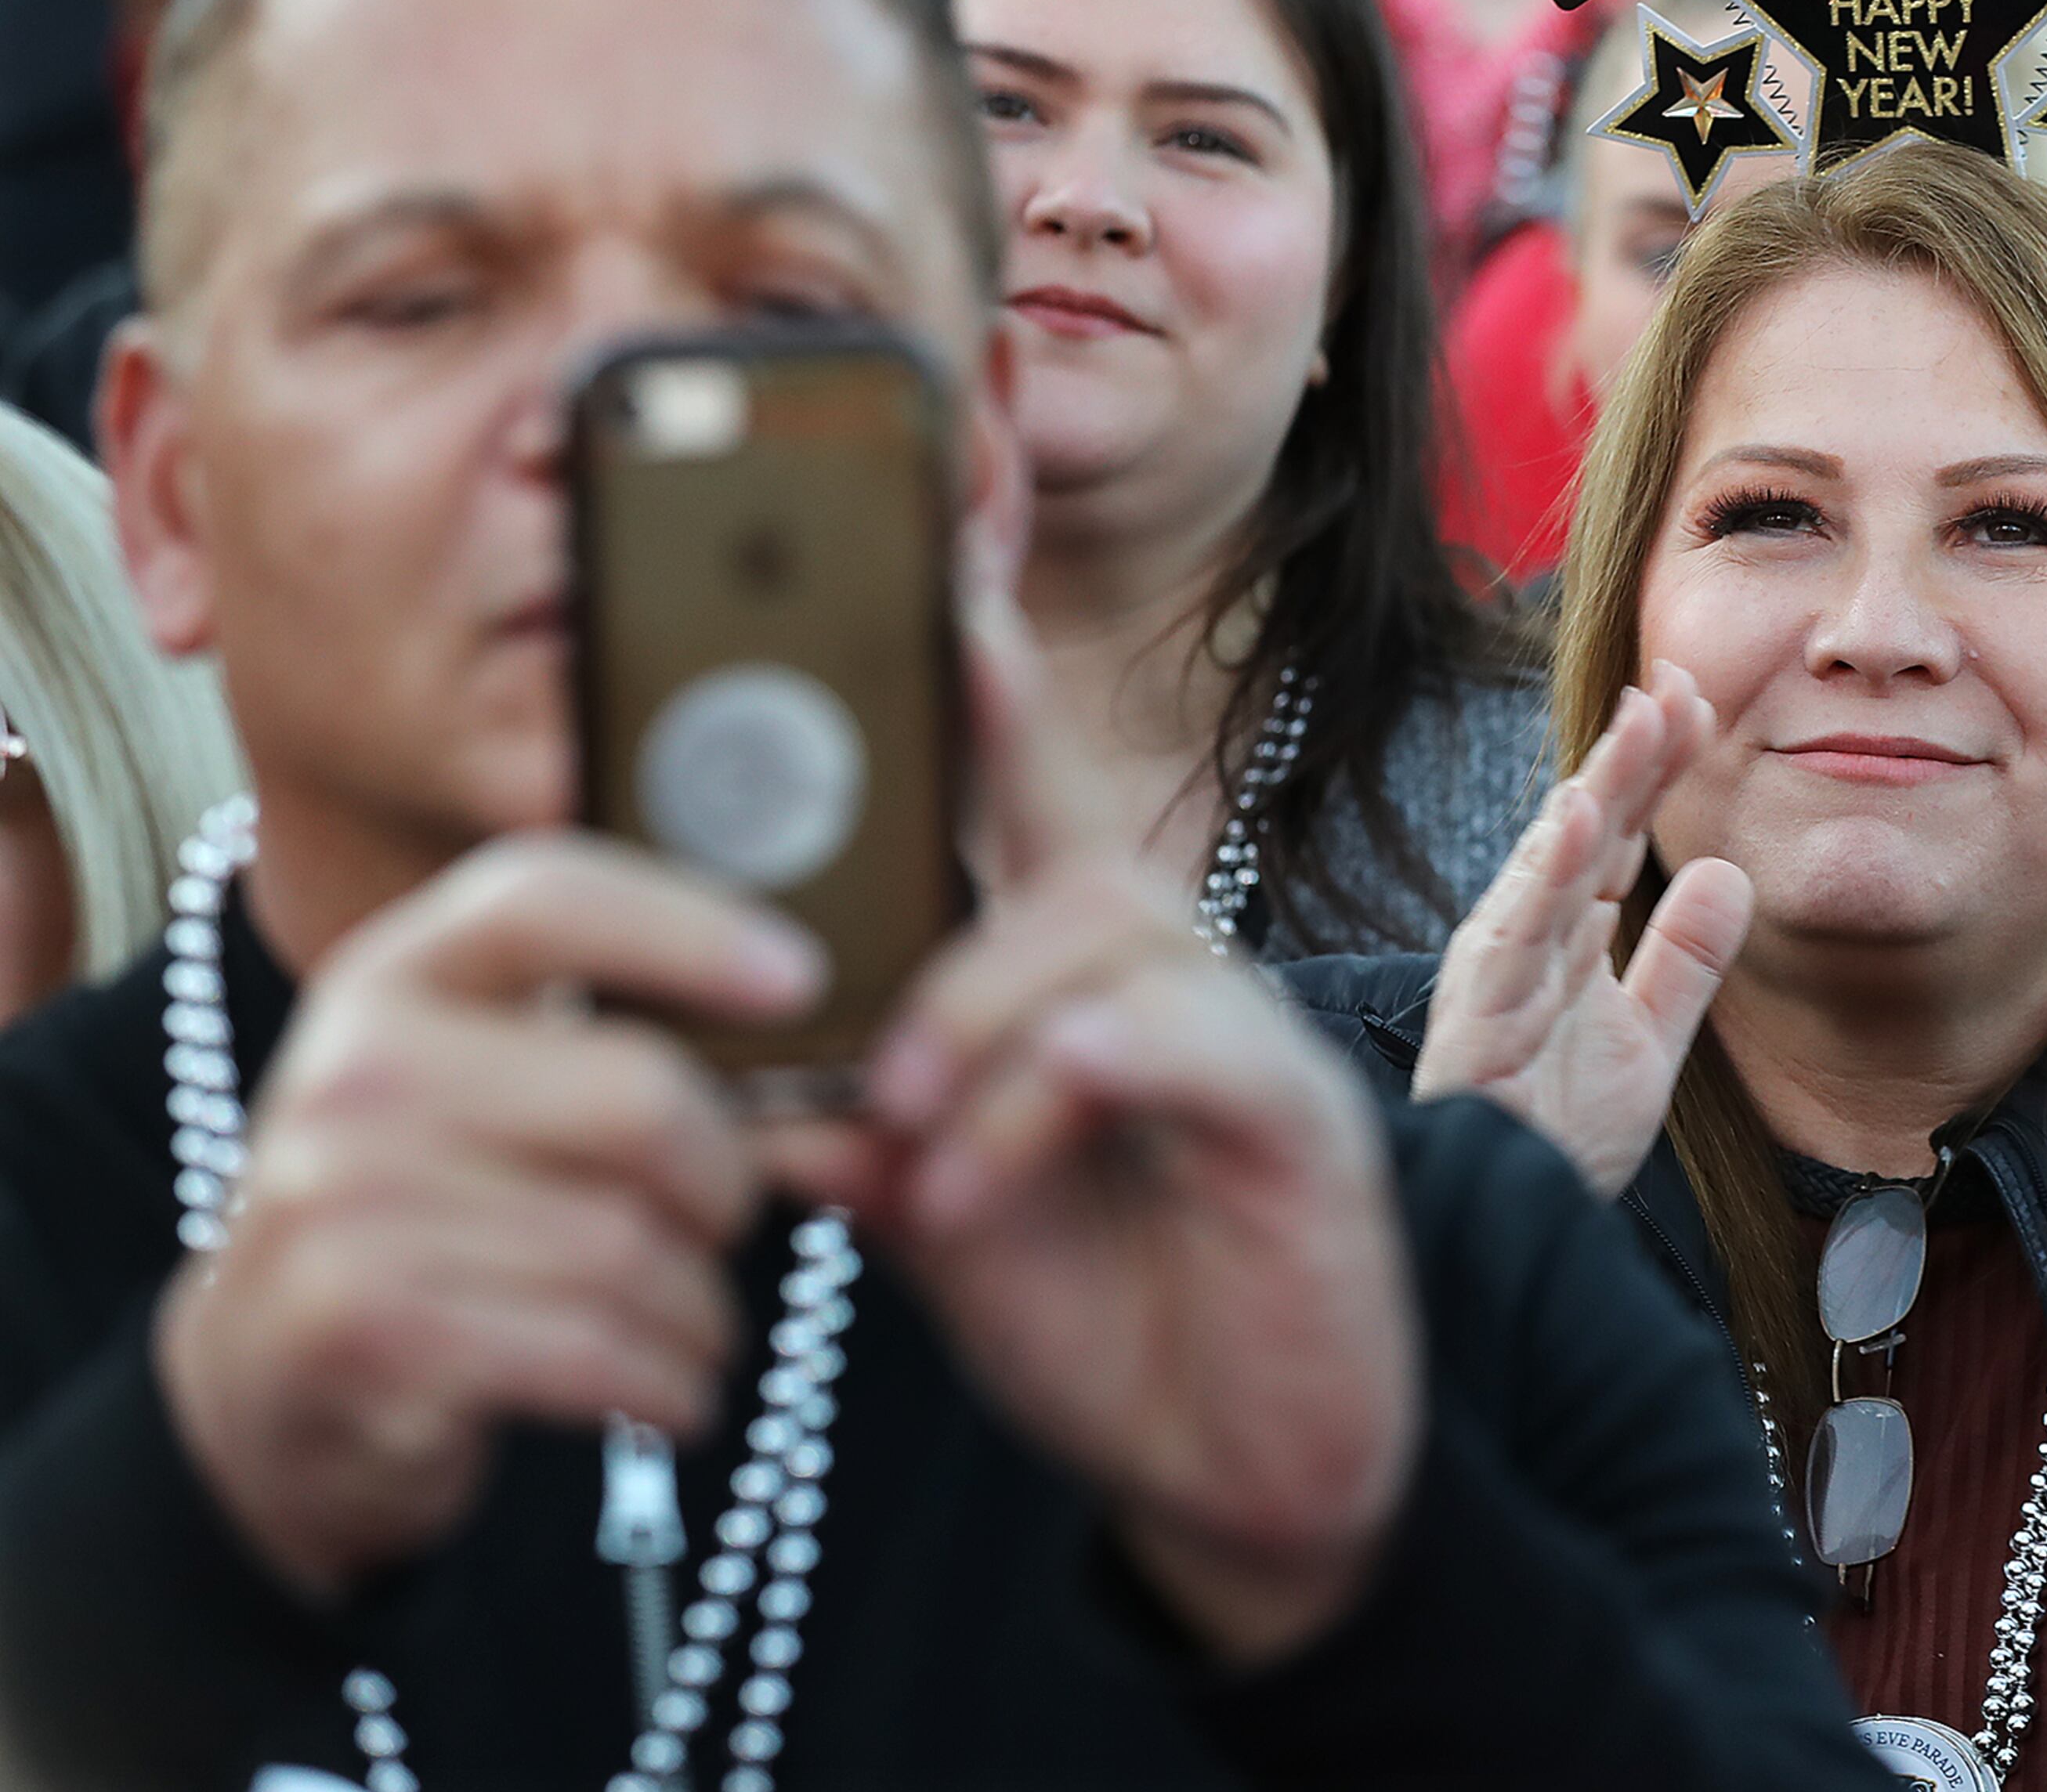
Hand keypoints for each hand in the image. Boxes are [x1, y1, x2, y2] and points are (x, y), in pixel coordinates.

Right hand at [154, 840, 824, 1595]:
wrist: (270, 1380)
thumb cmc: (437, 1217)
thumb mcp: (495, 1100)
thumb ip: (635, 1062)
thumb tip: (858, 1103)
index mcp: (393, 977)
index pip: (546, 895)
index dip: (689, 927)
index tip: (802, 980)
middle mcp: (350, 1071)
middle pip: (638, 1097)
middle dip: (727, 1180)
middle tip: (731, 1221)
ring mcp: (336, 1201)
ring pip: (626, 1243)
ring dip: (702, 1308)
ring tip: (699, 1324)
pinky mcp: (358, 1329)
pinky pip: (587, 1348)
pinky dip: (664, 1381)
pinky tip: (674, 1391)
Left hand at [775, 608, 1418, 1668]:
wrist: (1248, 1471)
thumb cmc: (1106, 1314)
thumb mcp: (942, 1218)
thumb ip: (856, 1133)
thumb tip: (735, 1078)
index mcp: (1075, 988)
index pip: (1029, 812)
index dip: (985, 695)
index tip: (924, 588)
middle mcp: (1166, 985)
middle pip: (1070, 858)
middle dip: (961, 903)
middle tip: (867, 1033)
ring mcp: (1241, 1040)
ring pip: (1113, 933)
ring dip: (984, 1020)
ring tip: (914, 1130)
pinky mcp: (1298, 1119)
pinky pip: (1182, 1044)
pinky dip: (1069, 1083)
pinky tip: (989, 1158)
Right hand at [1414, 664, 1750, 1197]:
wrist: (1511, 1220)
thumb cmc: (1557, 1130)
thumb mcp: (1649, 1040)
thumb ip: (1685, 961)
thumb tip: (1729, 870)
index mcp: (1564, 933)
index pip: (1618, 833)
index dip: (1655, 767)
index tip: (1701, 700)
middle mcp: (1526, 934)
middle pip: (1585, 826)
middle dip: (1630, 753)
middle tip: (1677, 679)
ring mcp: (1500, 968)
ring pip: (1552, 861)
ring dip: (1595, 785)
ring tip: (1638, 719)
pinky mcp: (1481, 1013)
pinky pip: (1518, 933)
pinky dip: (1545, 872)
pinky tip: (1573, 816)